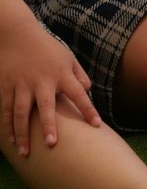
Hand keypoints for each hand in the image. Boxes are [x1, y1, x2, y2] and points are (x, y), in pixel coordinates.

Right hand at [0, 17, 100, 156]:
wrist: (17, 35)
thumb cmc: (47, 48)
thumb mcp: (68, 58)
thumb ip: (79, 75)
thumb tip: (86, 91)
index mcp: (61, 74)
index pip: (79, 94)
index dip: (88, 110)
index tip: (97, 125)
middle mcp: (42, 81)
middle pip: (46, 107)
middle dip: (49, 126)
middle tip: (52, 145)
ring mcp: (22, 85)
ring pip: (21, 113)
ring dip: (23, 134)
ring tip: (26, 153)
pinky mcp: (6, 87)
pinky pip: (7, 110)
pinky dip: (8, 127)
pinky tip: (11, 142)